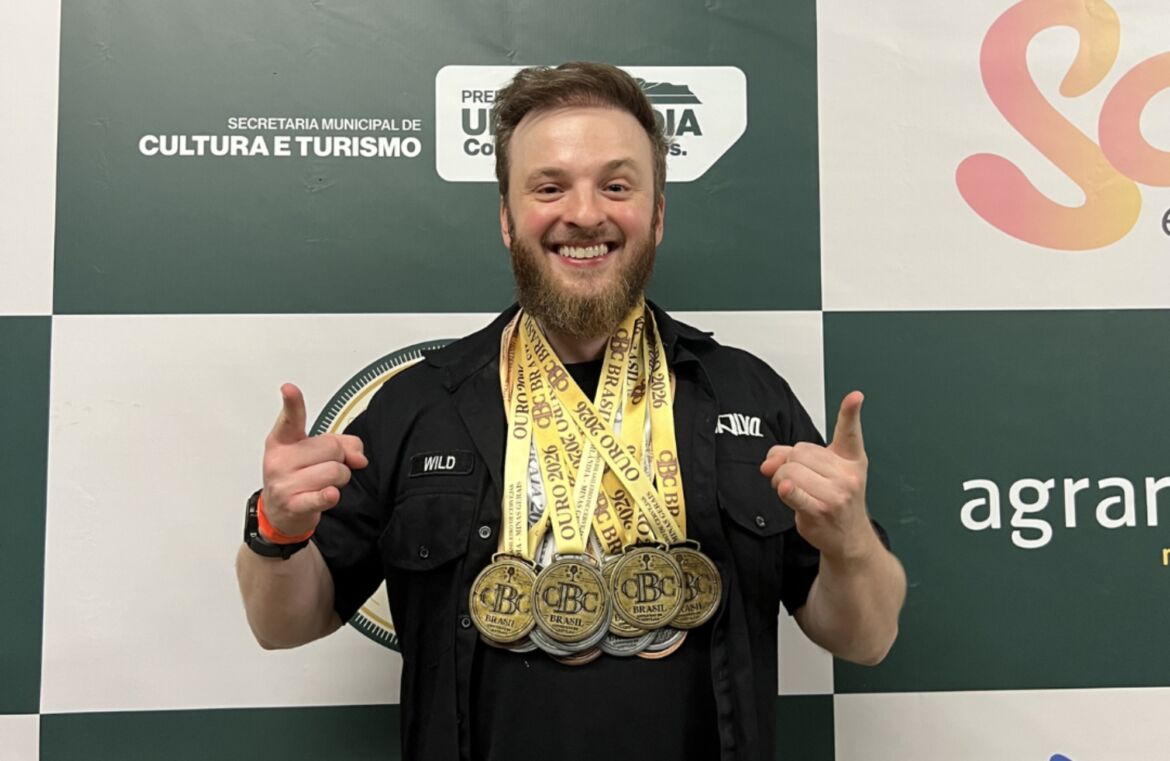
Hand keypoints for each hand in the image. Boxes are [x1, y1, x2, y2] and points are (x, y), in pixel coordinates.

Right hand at [261, 383, 367, 536]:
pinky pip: (321, 496)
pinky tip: (329, 494)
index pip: (290, 419)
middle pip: (331, 448)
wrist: (280, 512)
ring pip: (335, 471)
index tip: (289, 389)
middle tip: (326, 467)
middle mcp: (280, 459)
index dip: (292, 403)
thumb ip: (343, 444)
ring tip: (325, 484)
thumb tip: (359, 457)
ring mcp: (284, 483)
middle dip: (340, 458)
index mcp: (283, 440)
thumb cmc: (297, 476)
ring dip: (340, 479)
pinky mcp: (293, 504)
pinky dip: (329, 495)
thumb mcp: (315, 453)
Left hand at [759, 391, 872, 560]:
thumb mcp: (824, 472)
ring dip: (780, 479)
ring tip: (793, 491)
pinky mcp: (821, 509)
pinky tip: (786, 490)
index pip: (850, 431)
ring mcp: (837, 493)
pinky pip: (793, 491)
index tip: (855, 397)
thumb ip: (793, 456)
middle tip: (795, 479)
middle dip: (788, 464)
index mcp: (851, 459)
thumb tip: (769, 461)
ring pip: (790, 469)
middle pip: (800, 452)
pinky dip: (784, 489)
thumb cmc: (835, 501)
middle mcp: (847, 474)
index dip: (851, 412)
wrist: (848, 537)